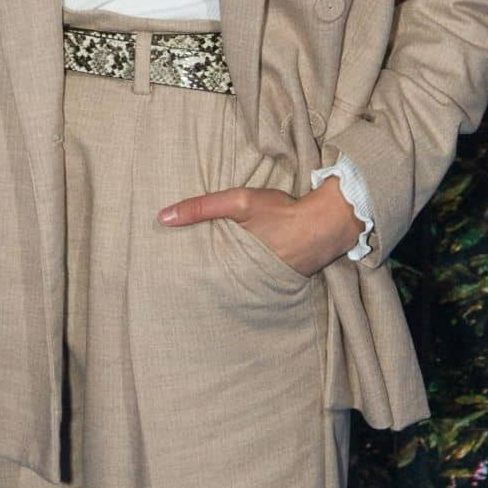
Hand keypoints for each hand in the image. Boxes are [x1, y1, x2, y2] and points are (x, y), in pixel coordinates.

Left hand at [157, 178, 363, 276]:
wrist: (325, 225)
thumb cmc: (280, 213)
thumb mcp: (238, 203)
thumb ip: (201, 208)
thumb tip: (162, 217)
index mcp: (231, 266)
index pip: (198, 276)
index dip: (183, 274)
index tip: (165, 272)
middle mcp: (244, 282)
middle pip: (214, 282)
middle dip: (200, 280)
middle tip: (179, 277)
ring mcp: (261, 283)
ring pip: (233, 281)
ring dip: (222, 278)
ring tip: (201, 276)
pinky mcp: (276, 279)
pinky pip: (252, 279)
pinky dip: (243, 274)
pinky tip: (237, 269)